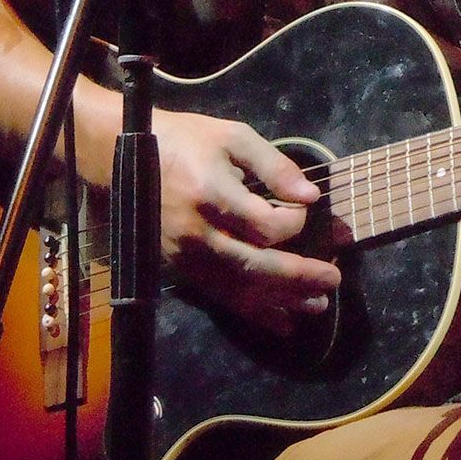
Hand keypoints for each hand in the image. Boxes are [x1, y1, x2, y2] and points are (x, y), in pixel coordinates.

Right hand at [150, 108, 340, 334]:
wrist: (126, 156)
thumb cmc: (187, 141)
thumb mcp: (234, 137)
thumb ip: (274, 165)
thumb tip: (311, 195)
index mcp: (212, 195)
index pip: (266, 226)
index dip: (295, 222)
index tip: (304, 207)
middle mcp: (197, 233)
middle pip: (256, 266)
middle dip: (299, 277)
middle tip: (334, 278)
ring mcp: (186, 256)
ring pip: (239, 289)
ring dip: (281, 301)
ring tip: (318, 305)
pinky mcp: (180, 269)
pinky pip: (220, 297)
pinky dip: (253, 313)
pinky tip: (281, 322)